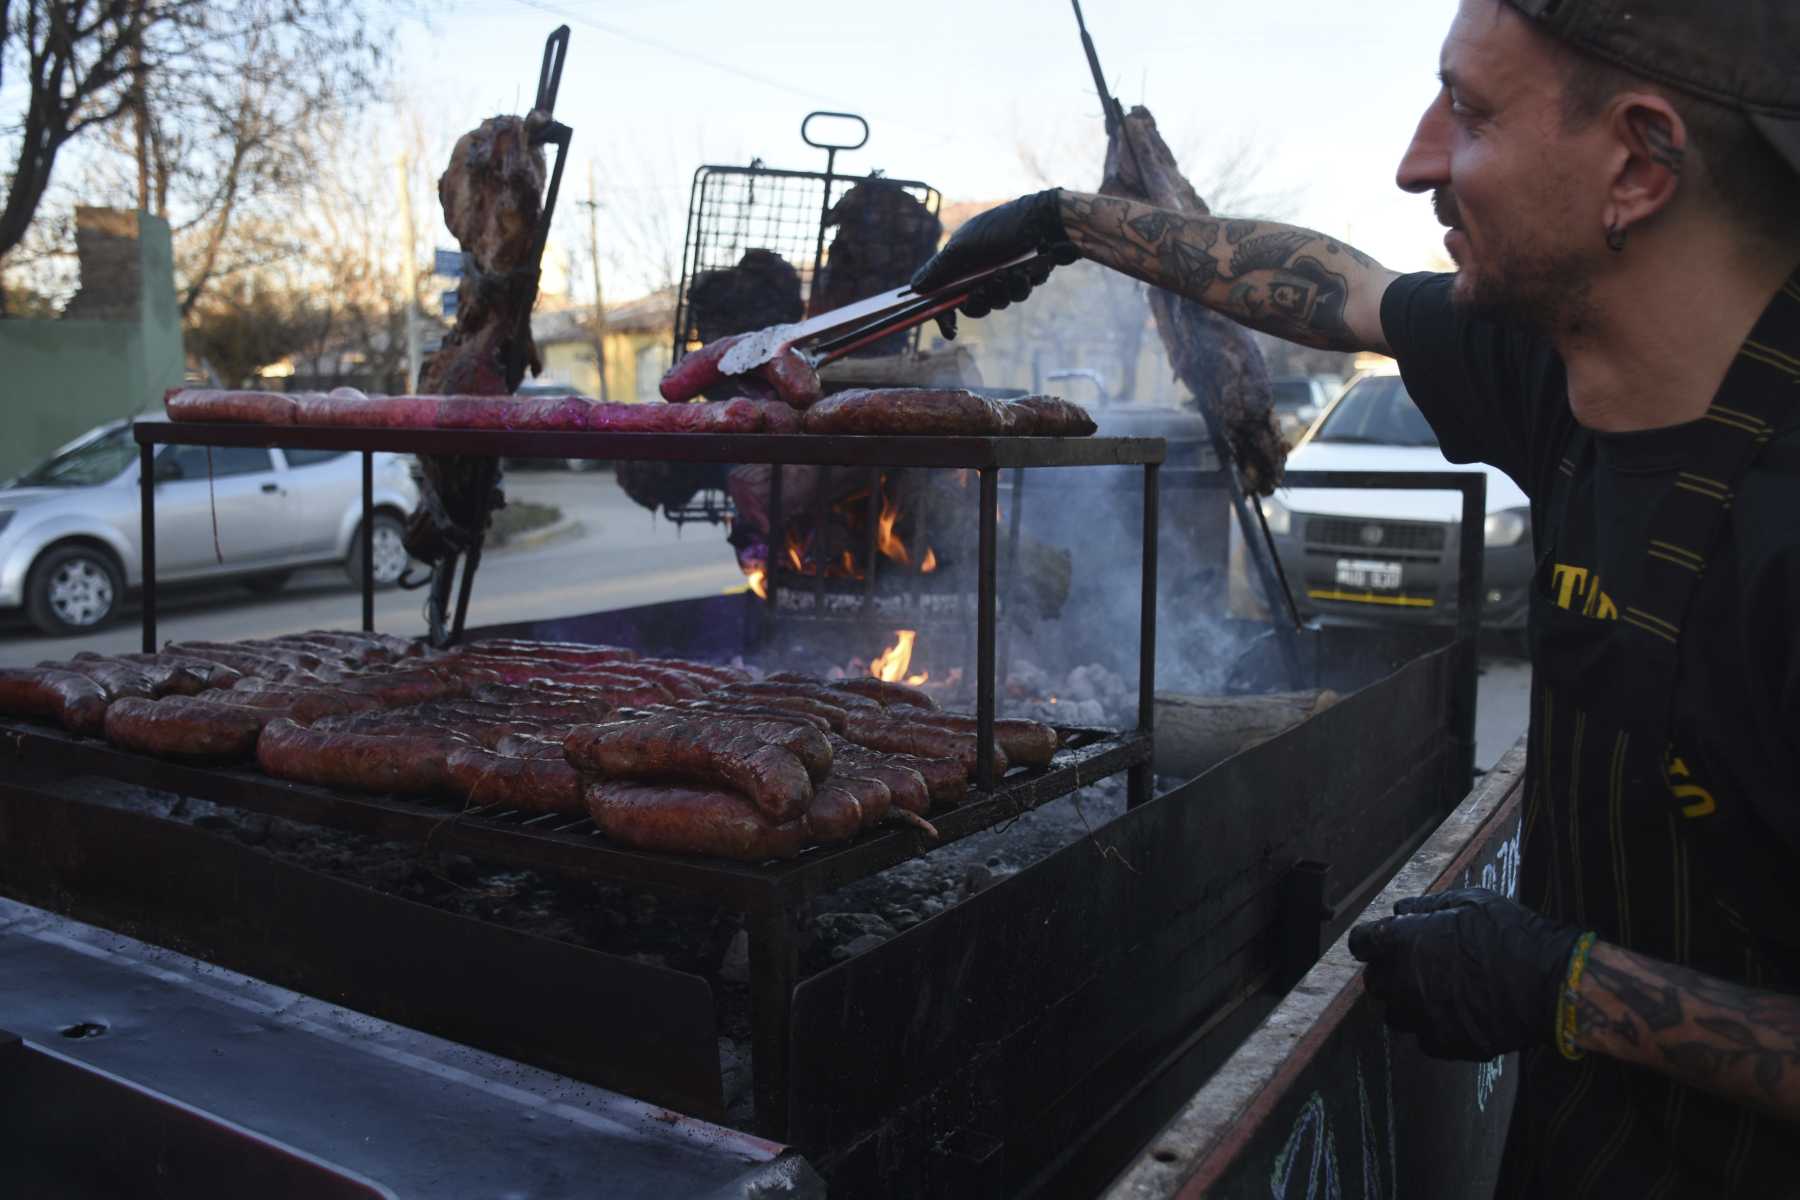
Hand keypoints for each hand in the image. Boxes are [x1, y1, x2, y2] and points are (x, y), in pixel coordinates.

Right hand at [910, 189, 1078, 326]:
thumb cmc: (1002, 226)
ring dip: (1004, 292)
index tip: (950, 330)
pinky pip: (1019, 294)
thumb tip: (914, 288)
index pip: (944, 295)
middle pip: (972, 305)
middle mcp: (979, 270)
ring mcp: (1002, 274)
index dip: (944, 315)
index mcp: (960, 262)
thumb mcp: (965, 247)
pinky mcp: (1023, 276)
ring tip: (1011, 273)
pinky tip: (1027, 270)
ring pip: (998, 302)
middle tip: (982, 291)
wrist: (1046, 218)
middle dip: (979, 303)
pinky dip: (1022, 285)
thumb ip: (940, 269)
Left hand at [1347, 888, 1586, 1060]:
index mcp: (1402, 942)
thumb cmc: (1509, 935)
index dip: (1371, 941)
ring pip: (1396, 1014)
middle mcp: (1402, 981)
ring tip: (1440, 993)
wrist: (1549, 983)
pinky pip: (1425, 1037)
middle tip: (1416, 967)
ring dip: (1408, 1004)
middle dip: (1389, 973)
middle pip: (1374, 982)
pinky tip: (1459, 1013)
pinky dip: (1435, 1027)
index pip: (1361, 942)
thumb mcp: (1468, 902)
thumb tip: (1401, 910)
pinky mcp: (1443, 1043)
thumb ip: (1425, 906)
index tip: (1380, 943)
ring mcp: (1421, 1016)